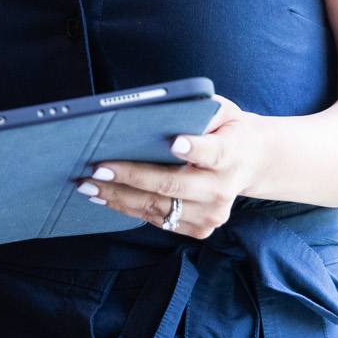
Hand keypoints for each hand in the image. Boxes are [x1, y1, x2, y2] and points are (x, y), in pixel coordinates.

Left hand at [73, 97, 260, 238]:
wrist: (249, 161)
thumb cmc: (224, 128)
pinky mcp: (200, 229)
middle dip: (132, 176)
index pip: (214, 153)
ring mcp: (212, 214)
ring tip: (88, 184)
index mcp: (232, 153)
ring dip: (119, 196)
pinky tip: (104, 195)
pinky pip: (158, 220)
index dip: (195, 150)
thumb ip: (198, 109)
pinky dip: (127, 208)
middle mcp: (223, 189)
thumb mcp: (221, 110)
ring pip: (159, 208)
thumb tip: (157, 109)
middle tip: (98, 167)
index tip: (174, 142)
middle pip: (174, 185)